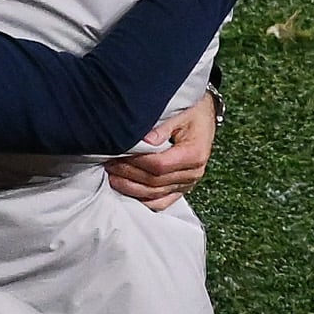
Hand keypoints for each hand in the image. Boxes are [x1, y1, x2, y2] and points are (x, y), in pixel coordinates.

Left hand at [108, 88, 218, 209]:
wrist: (204, 116)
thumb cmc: (193, 111)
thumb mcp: (180, 112)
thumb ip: (163, 126)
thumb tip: (146, 141)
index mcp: (194, 153)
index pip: (159, 165)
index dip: (136, 162)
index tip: (118, 154)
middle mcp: (193, 172)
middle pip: (155, 181)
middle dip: (129, 174)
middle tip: (109, 164)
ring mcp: (188, 183)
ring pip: (155, 194)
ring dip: (131, 188)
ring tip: (113, 176)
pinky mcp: (181, 188)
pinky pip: (161, 202)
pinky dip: (143, 200)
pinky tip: (127, 192)